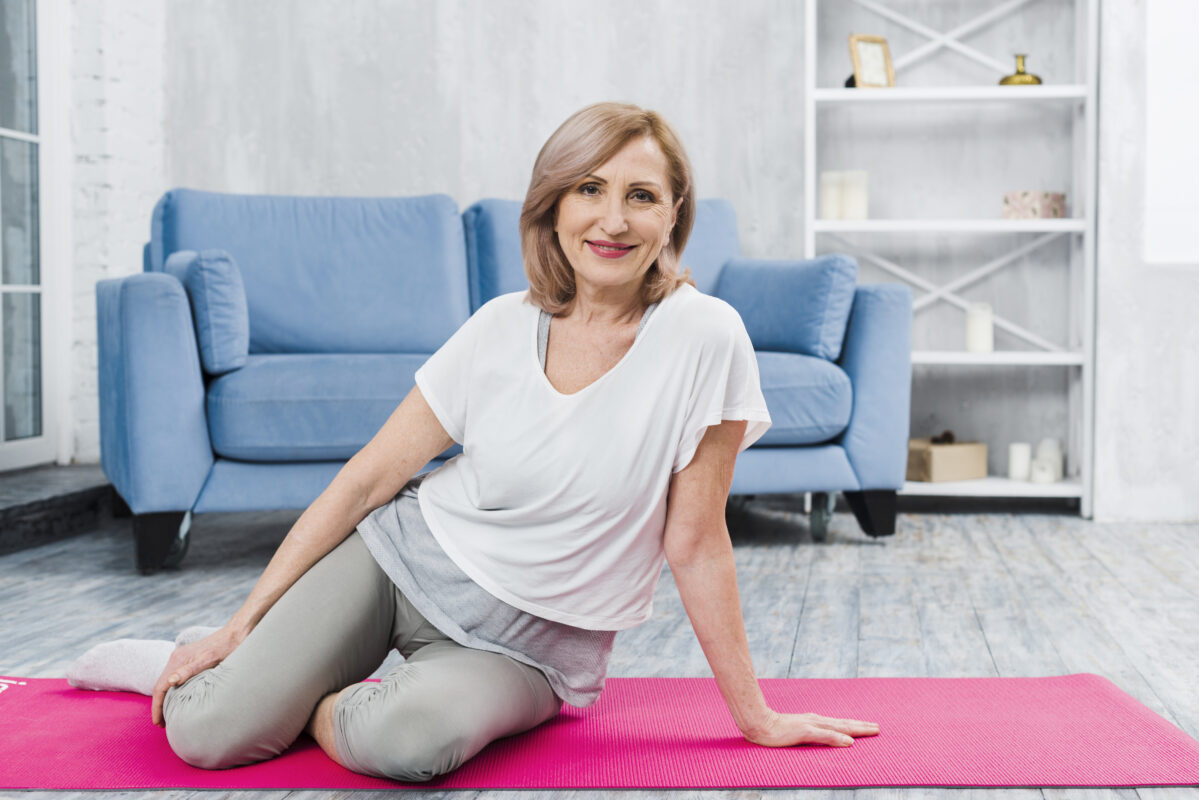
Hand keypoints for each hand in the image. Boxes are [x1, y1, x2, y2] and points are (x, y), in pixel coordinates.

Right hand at [150, 626, 242, 726]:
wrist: (237, 632)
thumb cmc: (225, 647)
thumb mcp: (208, 660)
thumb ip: (189, 670)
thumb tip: (170, 682)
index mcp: (178, 659)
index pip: (160, 686)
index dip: (157, 706)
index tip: (158, 722)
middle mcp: (177, 658)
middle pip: (161, 685)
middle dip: (160, 705)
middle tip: (162, 723)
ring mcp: (183, 658)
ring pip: (168, 681)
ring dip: (166, 698)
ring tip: (169, 714)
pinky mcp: (190, 658)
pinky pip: (176, 677)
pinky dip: (173, 690)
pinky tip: (179, 698)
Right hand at [743, 710, 879, 747]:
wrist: (758, 724)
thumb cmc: (774, 729)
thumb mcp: (795, 732)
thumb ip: (810, 734)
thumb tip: (823, 738)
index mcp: (814, 721)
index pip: (839, 724)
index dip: (855, 726)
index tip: (869, 727)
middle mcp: (815, 720)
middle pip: (843, 724)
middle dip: (862, 727)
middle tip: (878, 729)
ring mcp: (810, 725)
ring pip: (839, 727)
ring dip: (856, 729)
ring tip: (872, 731)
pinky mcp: (804, 731)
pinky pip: (824, 736)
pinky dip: (838, 738)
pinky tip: (849, 742)